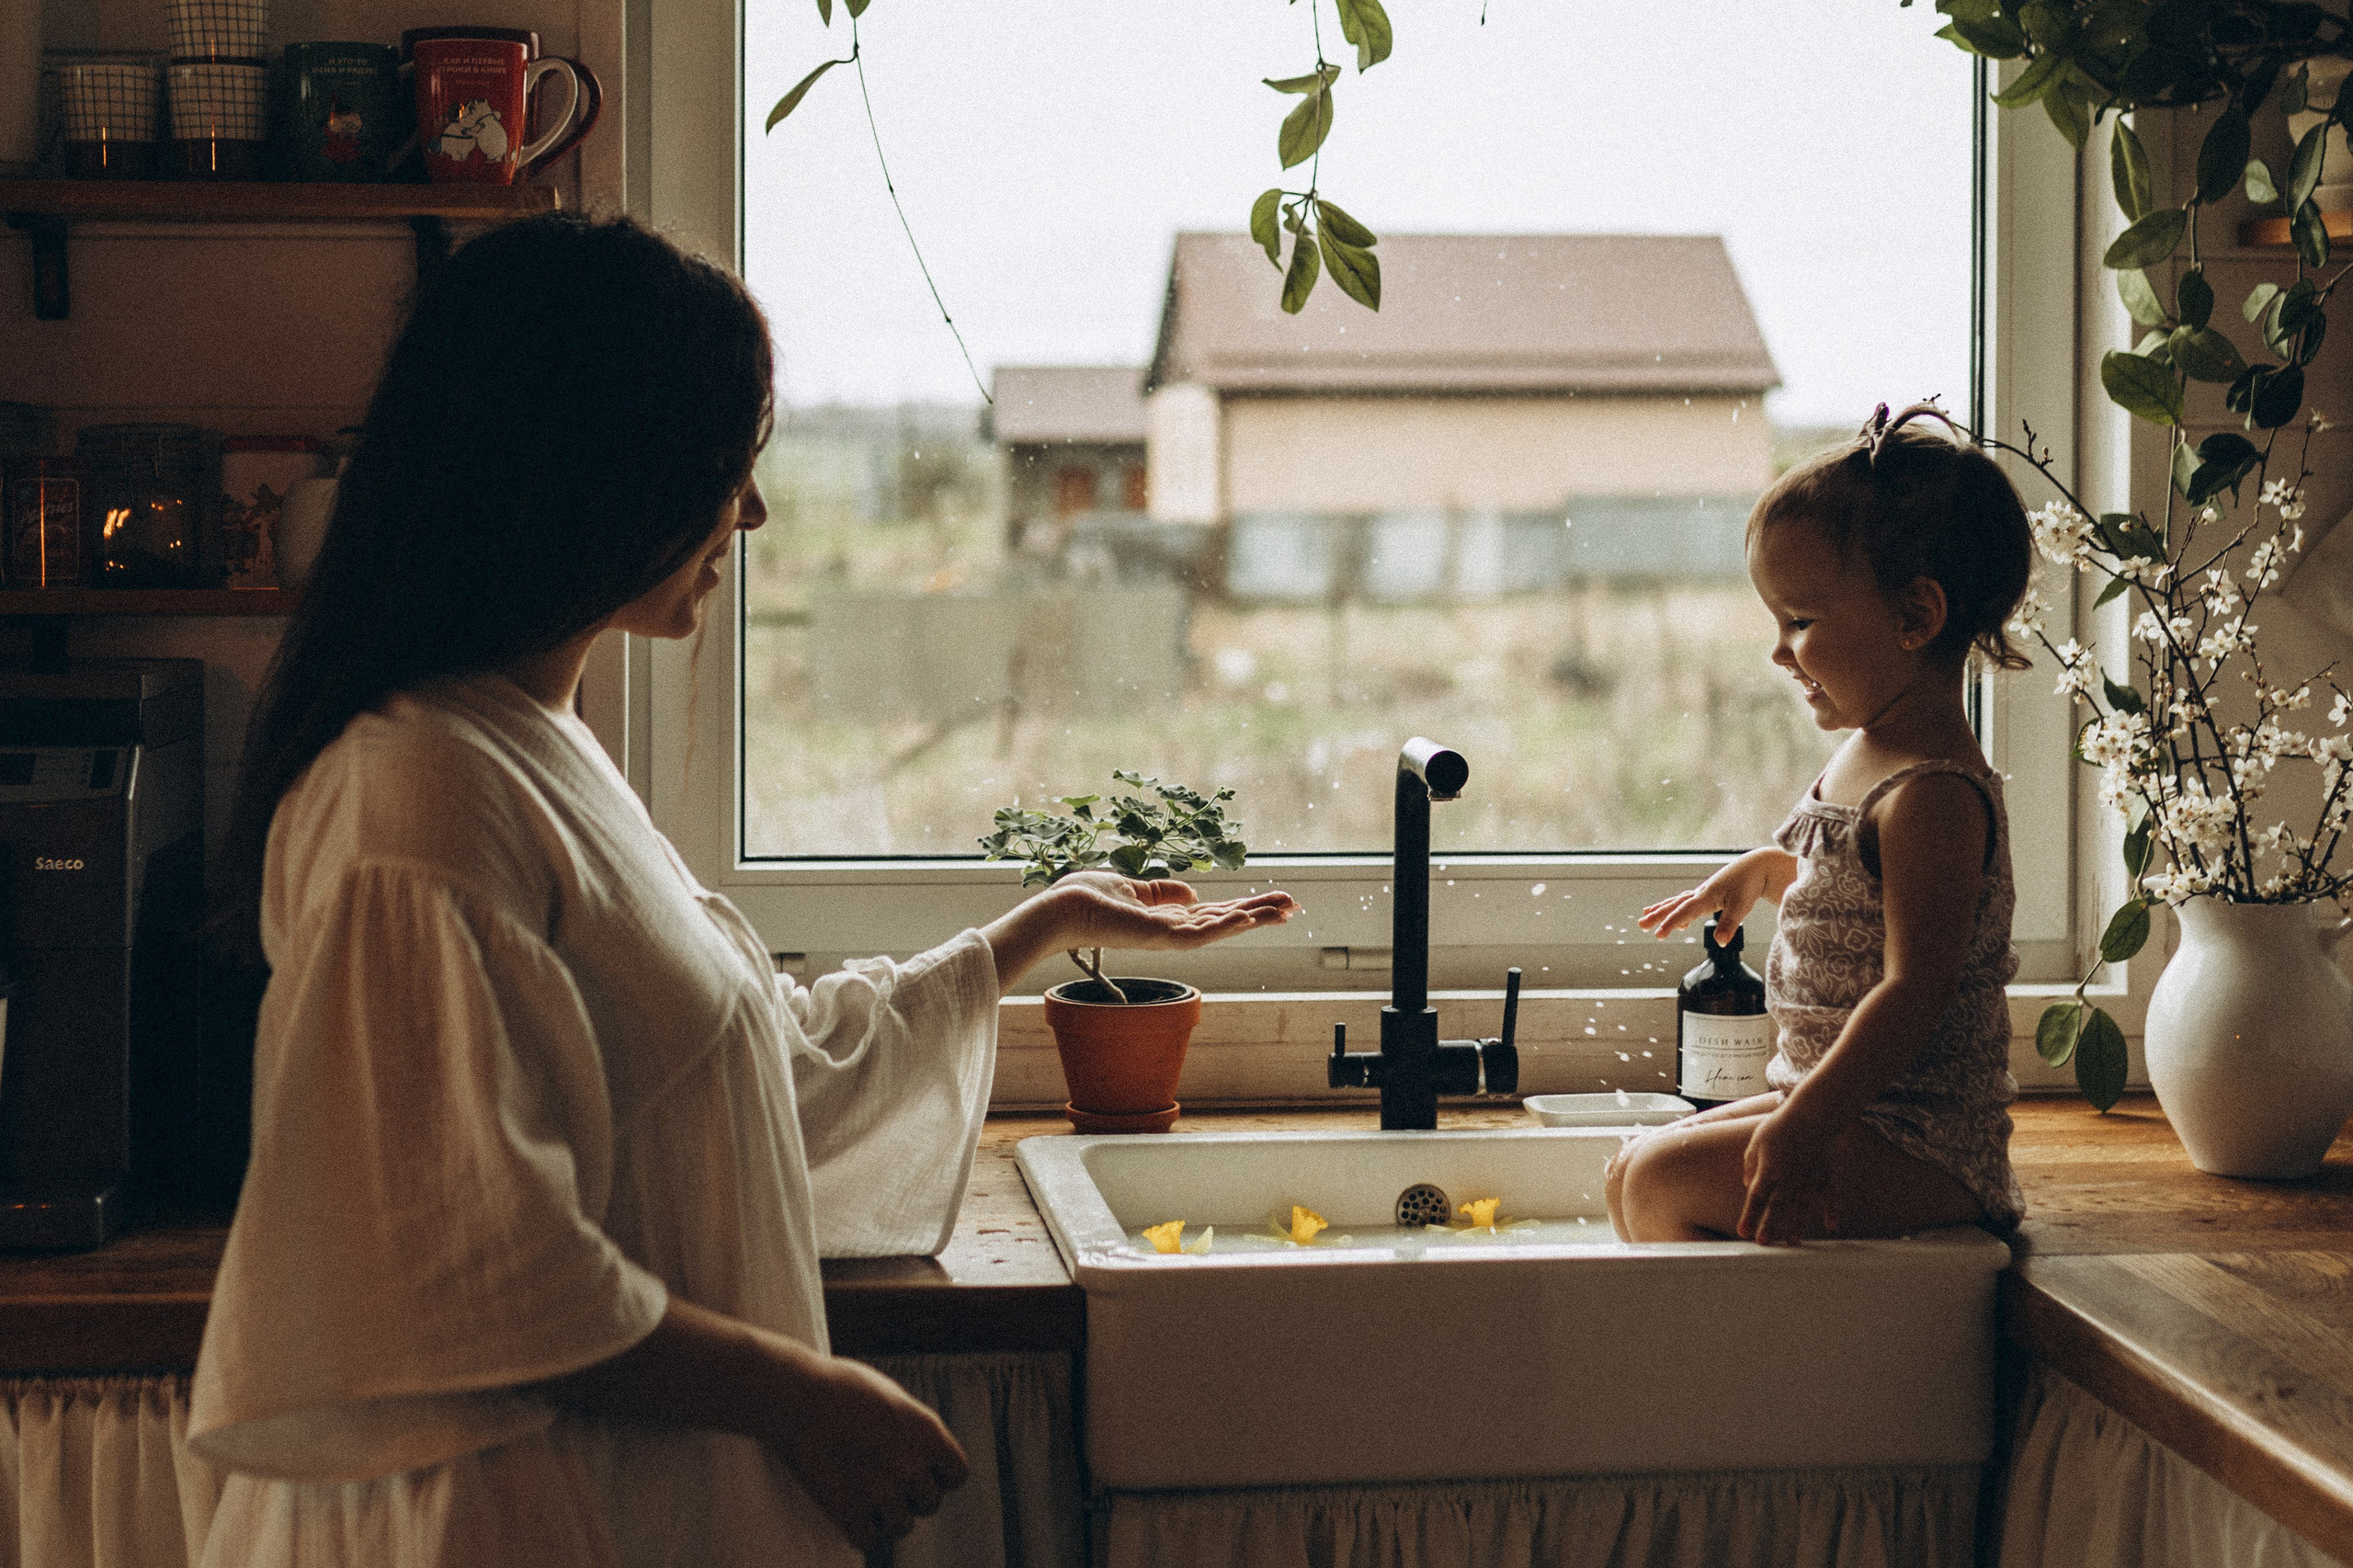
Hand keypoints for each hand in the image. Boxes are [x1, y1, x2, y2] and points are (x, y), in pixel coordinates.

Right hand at [771, 1354, 968, 1552]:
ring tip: (868, 1500)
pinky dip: (859, 1531)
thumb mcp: (893, 1397)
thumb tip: (920, 1453)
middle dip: (912, 1497)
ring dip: (887, 1518)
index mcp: (927, 1433)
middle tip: (887, 1484)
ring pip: (901, 1526)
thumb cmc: (840, 1388)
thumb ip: (913, 1429)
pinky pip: (867, 1539)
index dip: (940, 1477)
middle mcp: (910, 1465)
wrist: (796, 1397)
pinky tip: (849, 1513)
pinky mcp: (848, 1511)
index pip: (957, 1475)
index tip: (922, 1474)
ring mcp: (880, 1491)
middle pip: (930, 1503)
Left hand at [1054, 870, 1297, 951]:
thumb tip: (1190, 893)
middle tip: (1293, 907)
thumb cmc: (1086, 899)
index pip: (1214, 913)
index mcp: (1166, 918)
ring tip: (1283, 910)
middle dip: (1259, 914)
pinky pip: (1197, 935)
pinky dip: (1223, 926)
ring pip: (1219, 930)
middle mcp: (1171, 930)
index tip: (1273, 902)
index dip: (1244, 907)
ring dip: (1251, 919)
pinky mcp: (1157, 938)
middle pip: (1224, 921)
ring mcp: (1166, 936)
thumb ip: (1162, 892)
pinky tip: (1247, 918)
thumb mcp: (1133, 887)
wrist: (1061, 910)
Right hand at [1637, 848, 1780, 943]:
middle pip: (1674, 905)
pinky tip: (1682, 922)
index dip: (1669, 923)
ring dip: (1663, 909)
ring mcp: (1705, 892)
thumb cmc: (1750, 883)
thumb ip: (1729, 924)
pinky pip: (1689, 902)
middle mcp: (1701, 893)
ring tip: (1647, 914)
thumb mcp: (1742, 906)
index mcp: (1706, 896)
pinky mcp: (1711, 892)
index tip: (1657, 935)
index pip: (1683, 911)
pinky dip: (1680, 910)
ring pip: (1679, 901)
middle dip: (1657, 915)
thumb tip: (1719, 942)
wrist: (1759, 865)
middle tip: (1641, 924)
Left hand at [1738, 1102, 1839, 1245]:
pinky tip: (1831, 1226)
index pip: (1756, 1198)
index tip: (1743, 1232)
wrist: (1813, 1114)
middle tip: (1764, 1243)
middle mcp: (1790, 1179)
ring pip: (1802, 1208)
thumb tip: (1748, 1186)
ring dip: (1797, 1225)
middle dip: (1770, 1226)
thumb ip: (1750, 1165)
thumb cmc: (1780, 1126)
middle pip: (1777, 1207)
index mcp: (1769, 1170)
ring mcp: (1810, 1179)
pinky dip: (1832, 1211)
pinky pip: (1831, 1197)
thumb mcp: (1756, 1142)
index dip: (1749, 1216)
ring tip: (1793, 1242)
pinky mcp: (1827, 1175)